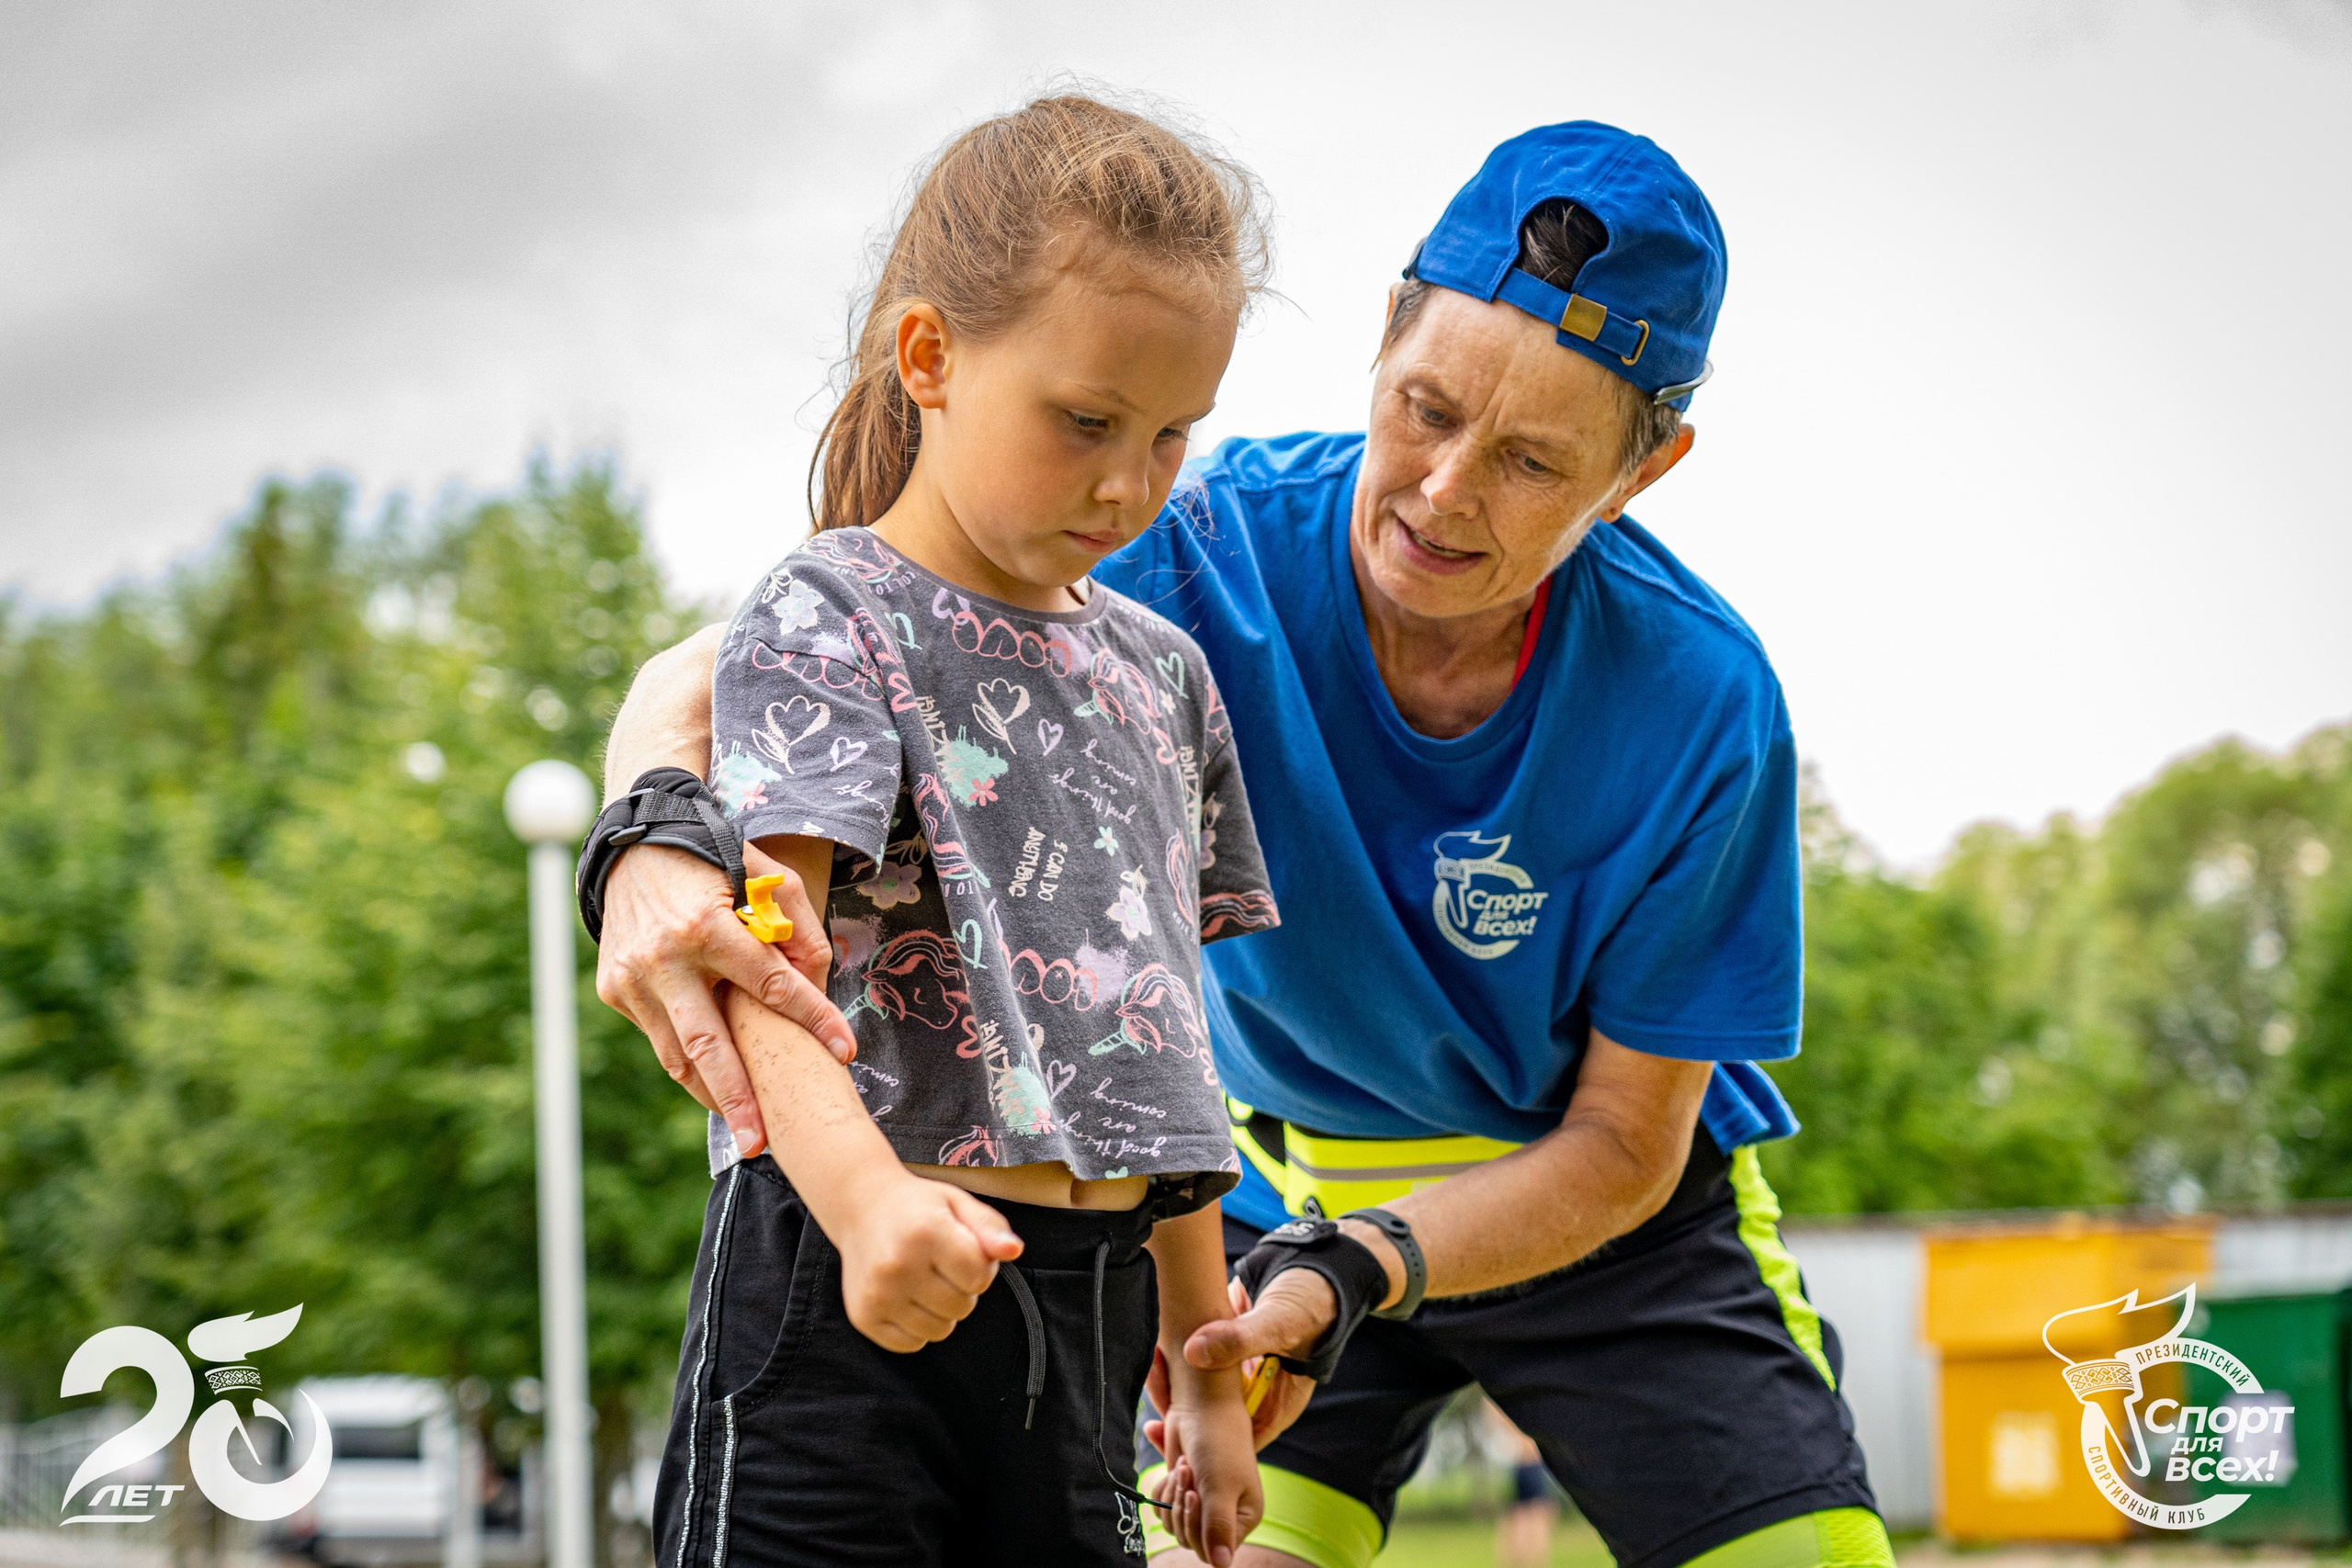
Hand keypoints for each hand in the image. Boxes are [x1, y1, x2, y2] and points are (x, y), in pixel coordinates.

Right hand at [593, 840, 856, 1157]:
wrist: (632, 849)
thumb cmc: (713, 862)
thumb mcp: (765, 874)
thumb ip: (798, 927)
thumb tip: (819, 981)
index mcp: (706, 926)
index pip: (770, 984)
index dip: (811, 1017)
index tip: (844, 1051)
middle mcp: (664, 959)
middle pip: (708, 1044)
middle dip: (738, 1098)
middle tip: (762, 1143)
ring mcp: (633, 979)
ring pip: (676, 1054)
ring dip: (712, 1095)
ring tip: (746, 1128)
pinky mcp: (615, 990)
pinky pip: (659, 1038)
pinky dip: (689, 1063)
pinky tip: (717, 1083)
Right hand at [833, 1173, 1023, 1352]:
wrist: (861, 1207)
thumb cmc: (919, 1207)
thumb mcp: (958, 1203)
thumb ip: (991, 1227)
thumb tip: (1014, 1251)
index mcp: (927, 1232)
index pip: (979, 1277)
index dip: (981, 1267)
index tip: (964, 1251)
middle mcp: (898, 1265)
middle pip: (962, 1307)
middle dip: (962, 1289)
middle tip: (942, 1265)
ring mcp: (878, 1294)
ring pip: (939, 1330)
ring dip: (941, 1311)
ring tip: (926, 1281)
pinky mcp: (863, 1316)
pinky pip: (911, 1344)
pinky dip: (917, 1327)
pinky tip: (907, 1298)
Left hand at [1145, 1276, 1320, 1451]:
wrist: (1314, 1266)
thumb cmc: (1312, 1301)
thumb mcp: (1280, 1322)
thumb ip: (1242, 1338)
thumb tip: (1193, 1353)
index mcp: (1277, 1406)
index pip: (1235, 1445)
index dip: (1198, 1443)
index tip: (1163, 1423)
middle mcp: (1258, 1395)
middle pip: (1211, 1418)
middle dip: (1178, 1402)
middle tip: (1154, 1378)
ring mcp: (1244, 1373)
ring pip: (1201, 1389)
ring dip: (1176, 1376)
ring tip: (1155, 1358)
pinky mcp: (1230, 1349)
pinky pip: (1201, 1360)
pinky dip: (1184, 1351)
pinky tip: (1164, 1341)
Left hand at [1151, 1382, 1261, 1567]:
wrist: (1200, 1405)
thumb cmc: (1218, 1443)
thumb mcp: (1220, 1486)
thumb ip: (1218, 1527)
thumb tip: (1222, 1567)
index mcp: (1244, 1517)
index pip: (1212, 1550)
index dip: (1196, 1527)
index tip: (1194, 1495)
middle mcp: (1224, 1516)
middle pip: (1189, 1539)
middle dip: (1182, 1505)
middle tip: (1187, 1472)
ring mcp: (1202, 1504)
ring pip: (1173, 1524)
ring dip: (1172, 1494)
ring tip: (1184, 1465)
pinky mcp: (1182, 1491)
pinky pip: (1163, 1508)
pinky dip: (1163, 1489)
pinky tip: (1175, 1466)